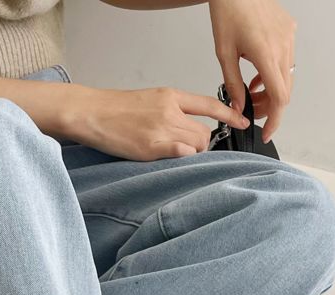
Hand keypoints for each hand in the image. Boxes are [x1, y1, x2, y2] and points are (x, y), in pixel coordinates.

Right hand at [61, 84, 249, 161]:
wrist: (92, 113)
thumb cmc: (115, 110)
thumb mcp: (149, 101)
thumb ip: (171, 111)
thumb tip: (189, 129)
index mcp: (170, 96)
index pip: (209, 104)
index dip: (230, 114)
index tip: (242, 121)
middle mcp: (170, 111)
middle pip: (204, 132)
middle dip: (202, 145)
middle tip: (188, 150)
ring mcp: (161, 129)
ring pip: (195, 146)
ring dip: (191, 154)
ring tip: (172, 155)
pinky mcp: (151, 147)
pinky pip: (181, 155)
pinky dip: (182, 159)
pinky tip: (170, 159)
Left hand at [208, 0, 296, 142]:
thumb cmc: (228, 12)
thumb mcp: (224, 54)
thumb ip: (233, 85)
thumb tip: (238, 109)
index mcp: (266, 53)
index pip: (279, 98)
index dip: (274, 120)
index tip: (267, 132)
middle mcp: (283, 45)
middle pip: (285, 91)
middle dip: (270, 107)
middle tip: (253, 111)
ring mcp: (289, 37)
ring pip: (287, 78)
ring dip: (271, 91)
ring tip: (251, 92)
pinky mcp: (289, 31)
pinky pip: (287, 61)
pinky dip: (274, 75)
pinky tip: (258, 76)